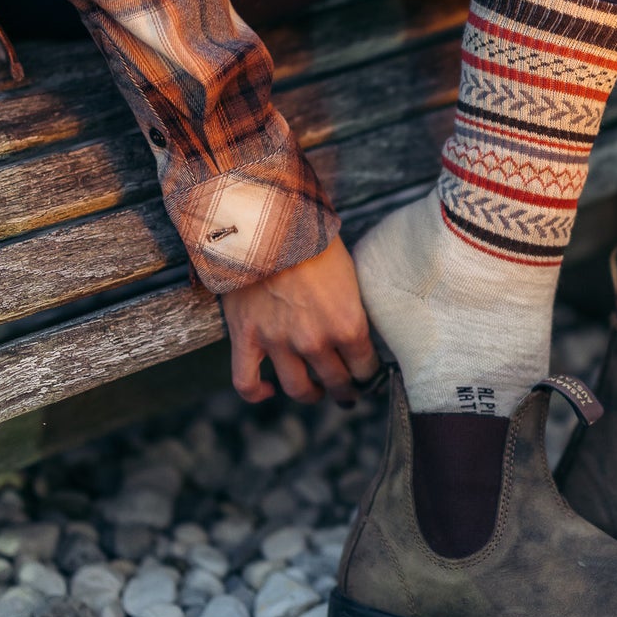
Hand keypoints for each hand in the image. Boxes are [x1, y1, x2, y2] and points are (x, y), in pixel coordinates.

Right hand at [221, 235, 379, 407]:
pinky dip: (258, 393)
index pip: (365, 367)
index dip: (369, 374)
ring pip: (298, 389)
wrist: (268, 221)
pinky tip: (269, 390)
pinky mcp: (246, 338)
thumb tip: (359, 326)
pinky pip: (247, 383)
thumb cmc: (313, 238)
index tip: (369, 375)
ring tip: (315, 392)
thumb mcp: (349, 273)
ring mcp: (279, 343)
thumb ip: (353, 306)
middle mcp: (315, 341)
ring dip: (311, 395)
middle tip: (348, 391)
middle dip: (346, 390)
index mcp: (348, 325)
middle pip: (336, 382)